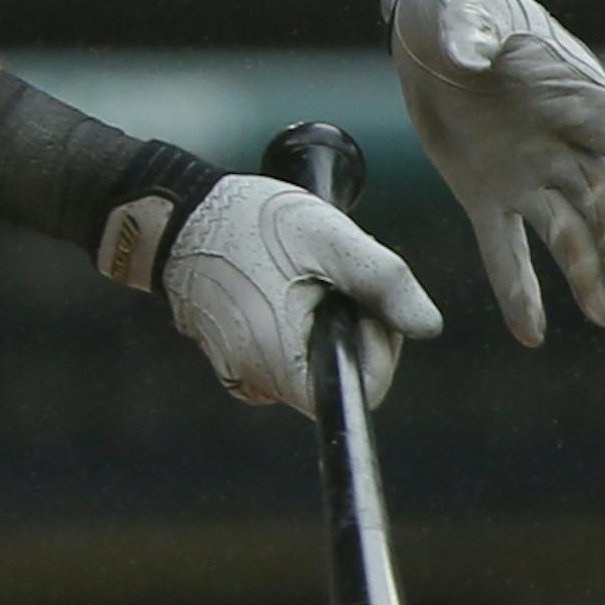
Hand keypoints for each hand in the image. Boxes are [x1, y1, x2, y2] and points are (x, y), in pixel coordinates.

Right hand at [162, 174, 440, 415]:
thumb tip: (430, 325)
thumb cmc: (248, 223)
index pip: (368, 388)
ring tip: (300, 272)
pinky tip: (278, 282)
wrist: (175, 216)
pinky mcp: (227, 359)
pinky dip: (292, 324)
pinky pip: (281, 355)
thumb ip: (384, 281)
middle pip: (338, 376)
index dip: (381, 344)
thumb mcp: (329, 238)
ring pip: (311, 363)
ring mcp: (238, 375)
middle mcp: (257, 384)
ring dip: (321, 323)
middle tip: (332, 273)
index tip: (363, 298)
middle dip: (350, 326)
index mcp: (285, 364)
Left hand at [389, 0, 604, 345]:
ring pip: (570, 232)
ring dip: (586, 274)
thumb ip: (473, 30)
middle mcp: (565, 142)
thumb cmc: (461, 6)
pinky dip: (519, 292)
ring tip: (603, 317)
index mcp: (576, 94)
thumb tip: (472, 50)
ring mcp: (531, 173)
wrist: (430, 29)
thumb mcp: (464, 8)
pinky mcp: (489, 196)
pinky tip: (532, 334)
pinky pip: (508, 251)